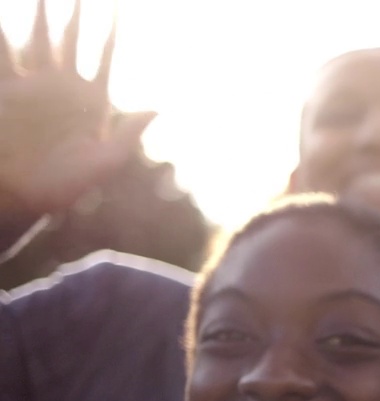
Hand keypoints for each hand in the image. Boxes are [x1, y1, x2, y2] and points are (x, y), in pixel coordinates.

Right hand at [0, 0, 153, 219]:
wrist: (21, 197)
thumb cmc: (65, 187)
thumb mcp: (104, 163)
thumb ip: (129, 136)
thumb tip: (159, 109)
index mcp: (91, 100)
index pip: (105, 58)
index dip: (111, 35)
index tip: (118, 8)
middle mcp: (64, 87)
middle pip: (72, 39)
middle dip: (76, 13)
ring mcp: (35, 85)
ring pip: (39, 38)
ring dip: (42, 13)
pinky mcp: (8, 90)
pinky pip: (5, 55)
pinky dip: (4, 35)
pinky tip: (4, 18)